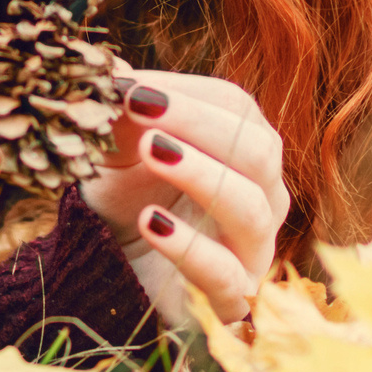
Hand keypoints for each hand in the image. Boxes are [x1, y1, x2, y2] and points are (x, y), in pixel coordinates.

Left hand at [80, 69, 287, 326]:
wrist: (108, 262)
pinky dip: (191, 248)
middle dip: (200, 127)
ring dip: (202, 176)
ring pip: (252, 211)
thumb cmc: (126, 191)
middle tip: (142, 112)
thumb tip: (110, 71)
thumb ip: (123, 105)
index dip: (188, 98)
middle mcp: (263, 196)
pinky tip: (151, 222)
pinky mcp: (232, 300)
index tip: (131, 90)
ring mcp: (253, 251)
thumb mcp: (119, 142)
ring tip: (151, 153)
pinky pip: (227, 277)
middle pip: (258, 152)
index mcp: (245, 147)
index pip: (239, 110)